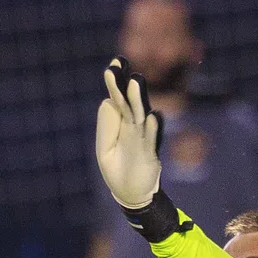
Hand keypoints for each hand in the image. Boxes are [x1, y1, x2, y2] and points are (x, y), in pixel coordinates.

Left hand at [94, 58, 163, 210]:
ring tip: (136, 82)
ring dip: (138, 100)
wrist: (132, 194)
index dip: (115, 82)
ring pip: (139, 116)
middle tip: (121, 63)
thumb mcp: (104, 148)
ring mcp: (142, 139)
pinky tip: (151, 116)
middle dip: (125, 84)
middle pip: (128, 101)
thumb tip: (108, 101)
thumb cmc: (117, 168)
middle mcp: (132, 127)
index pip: (117, 98)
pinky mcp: (149, 155)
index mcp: (120, 123)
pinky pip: (151, 139)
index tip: (115, 64)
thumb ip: (106, 126)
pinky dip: (152, 128)